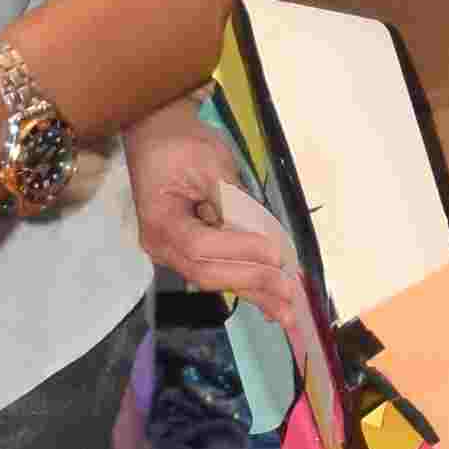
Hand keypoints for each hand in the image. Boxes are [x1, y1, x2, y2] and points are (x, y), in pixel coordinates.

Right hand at [127, 108, 313, 357]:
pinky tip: (270, 304)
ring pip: (215, 280)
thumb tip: (263, 236)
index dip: (241, 252)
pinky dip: (246, 285)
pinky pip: (218, 272)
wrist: (158, 135)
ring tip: (287, 312)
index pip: (202, 247)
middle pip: (208, 273)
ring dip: (254, 294)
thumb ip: (233, 201)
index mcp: (160, 221)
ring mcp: (173, 253)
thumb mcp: (209, 162)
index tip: (278, 253)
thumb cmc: (182, 144)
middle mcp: (162, 246)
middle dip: (252, 283)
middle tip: (290, 293)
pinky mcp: (190, 252)